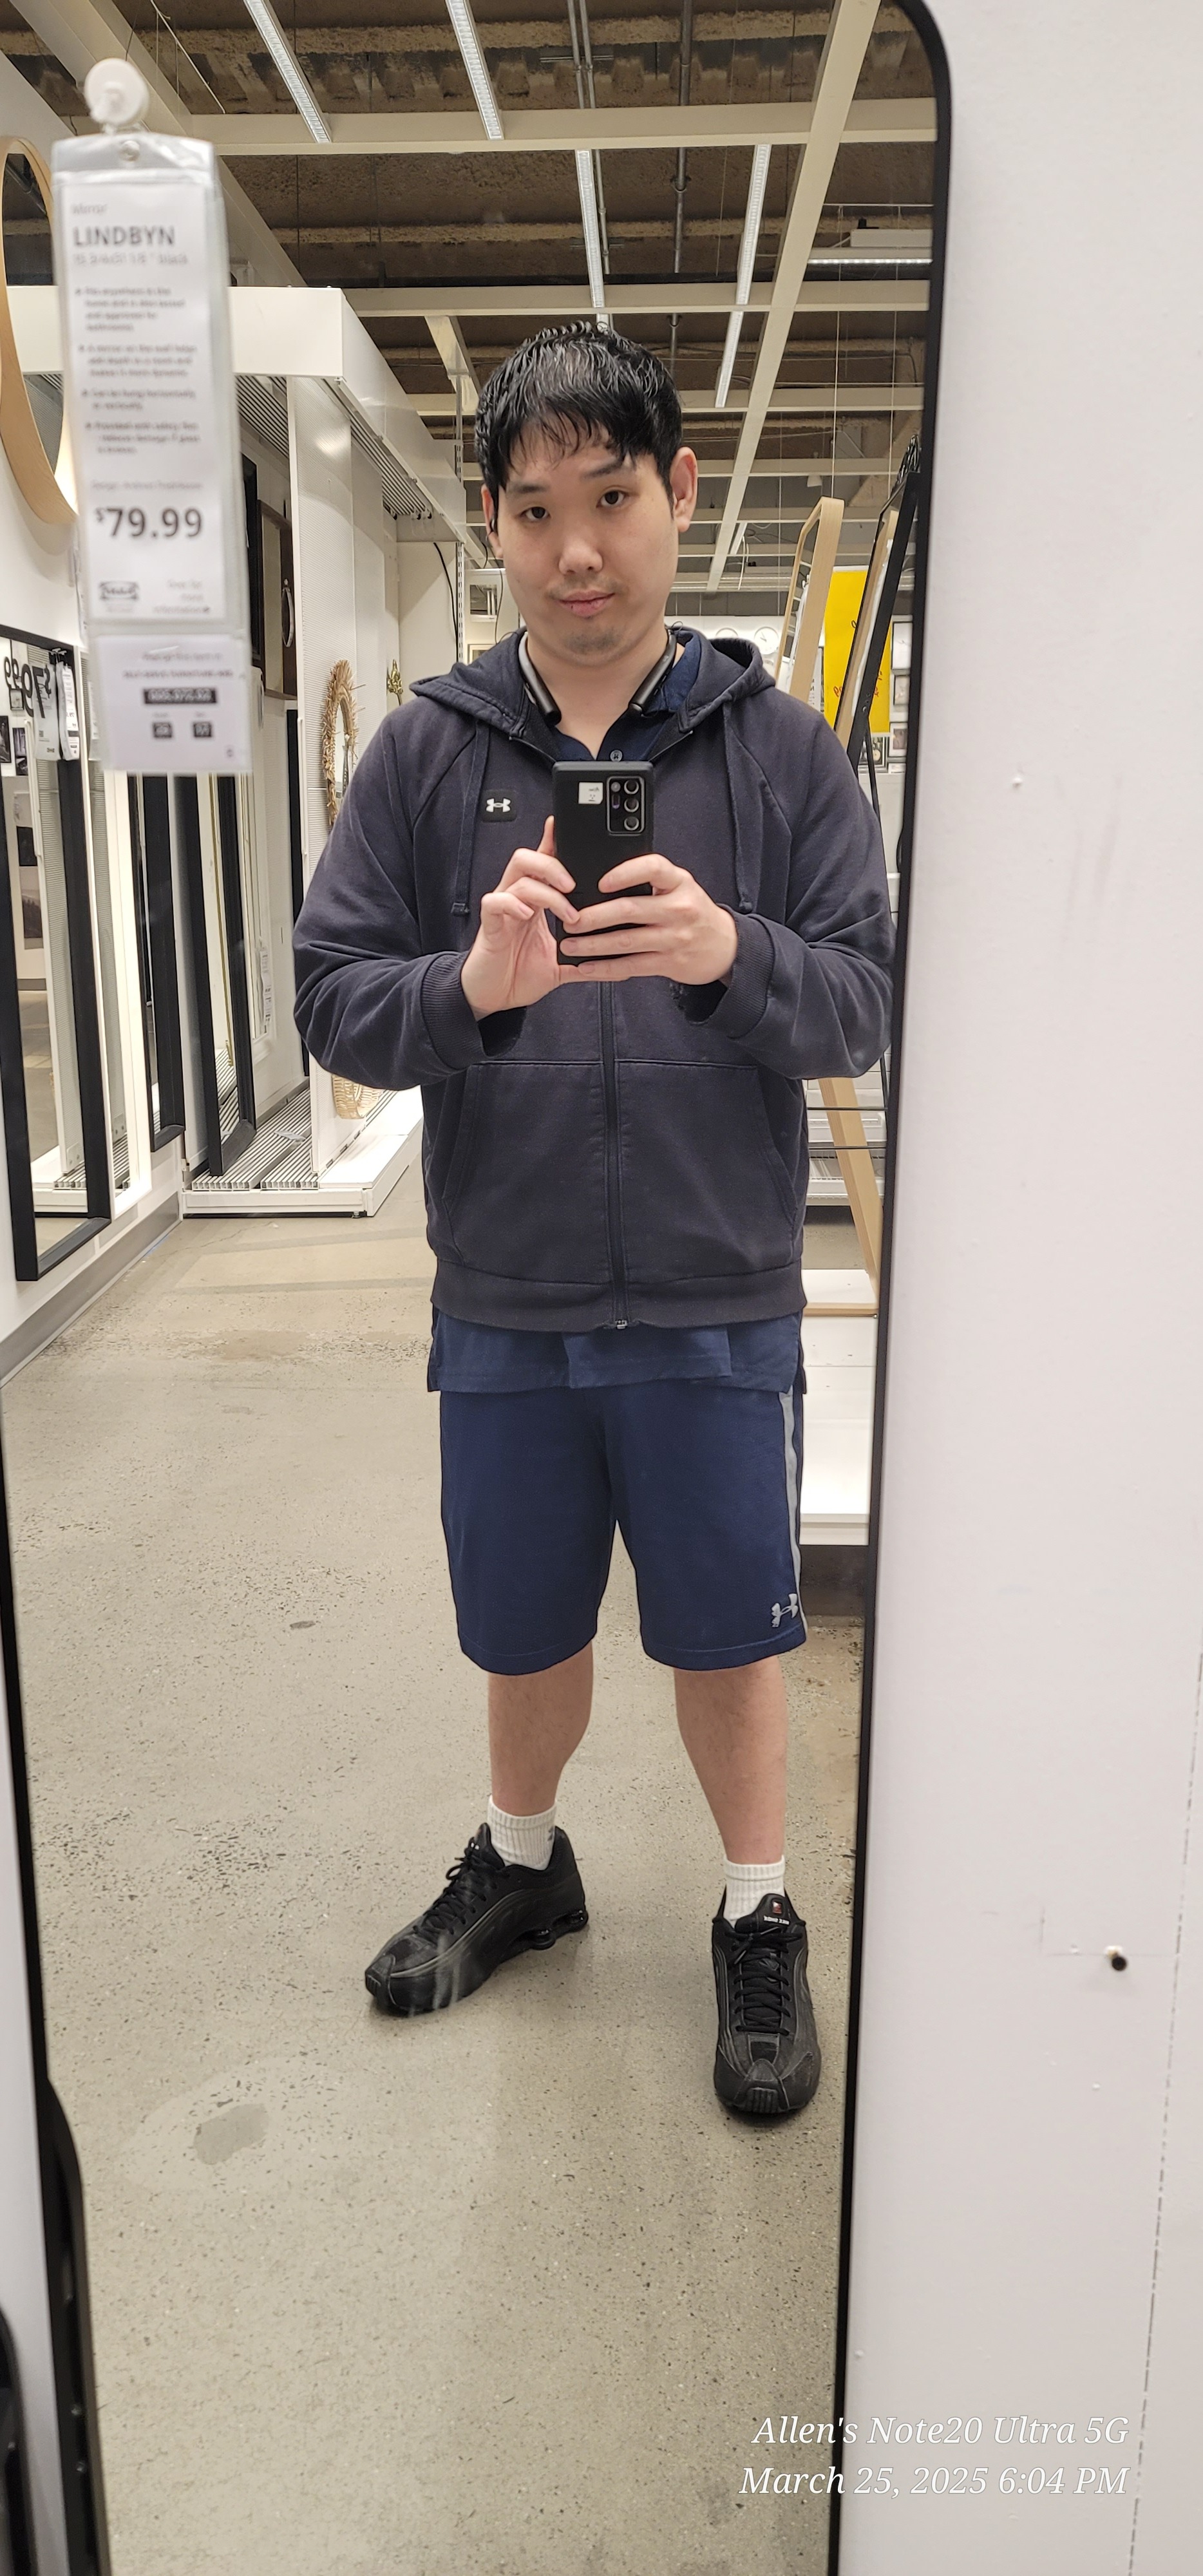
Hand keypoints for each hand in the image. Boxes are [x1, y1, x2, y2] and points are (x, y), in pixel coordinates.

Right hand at [460, 817, 579, 1017]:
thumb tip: (620, 963)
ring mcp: (503, 911)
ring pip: (517, 877)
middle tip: (574, 886)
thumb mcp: (561, 964)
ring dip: (546, 891)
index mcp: (535, 902)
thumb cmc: (520, 975)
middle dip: (554, 865)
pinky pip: (494, 902)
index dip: (553, 842)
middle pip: (528, 859)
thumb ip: (585, 957)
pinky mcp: (489, 925)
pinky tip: (527, 914)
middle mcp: (517, 900)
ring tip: (566, 912)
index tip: (569, 830)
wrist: (493, 997)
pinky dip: (511, 903)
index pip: (544, 864)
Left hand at [558, 853, 738, 985]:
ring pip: (626, 941)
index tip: (601, 881)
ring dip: (592, 945)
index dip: (625, 873)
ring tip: (569, 945)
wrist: (724, 946)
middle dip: (594, 916)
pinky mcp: (669, 963)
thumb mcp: (679, 886)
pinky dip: (605, 968)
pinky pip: (631, 966)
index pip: (653, 868)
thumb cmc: (692, 911)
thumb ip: (650, 879)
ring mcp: (675, 938)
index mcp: (679, 882)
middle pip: (630, 909)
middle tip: (570, 919)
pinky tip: (586, 967)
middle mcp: (679, 908)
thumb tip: (601, 877)